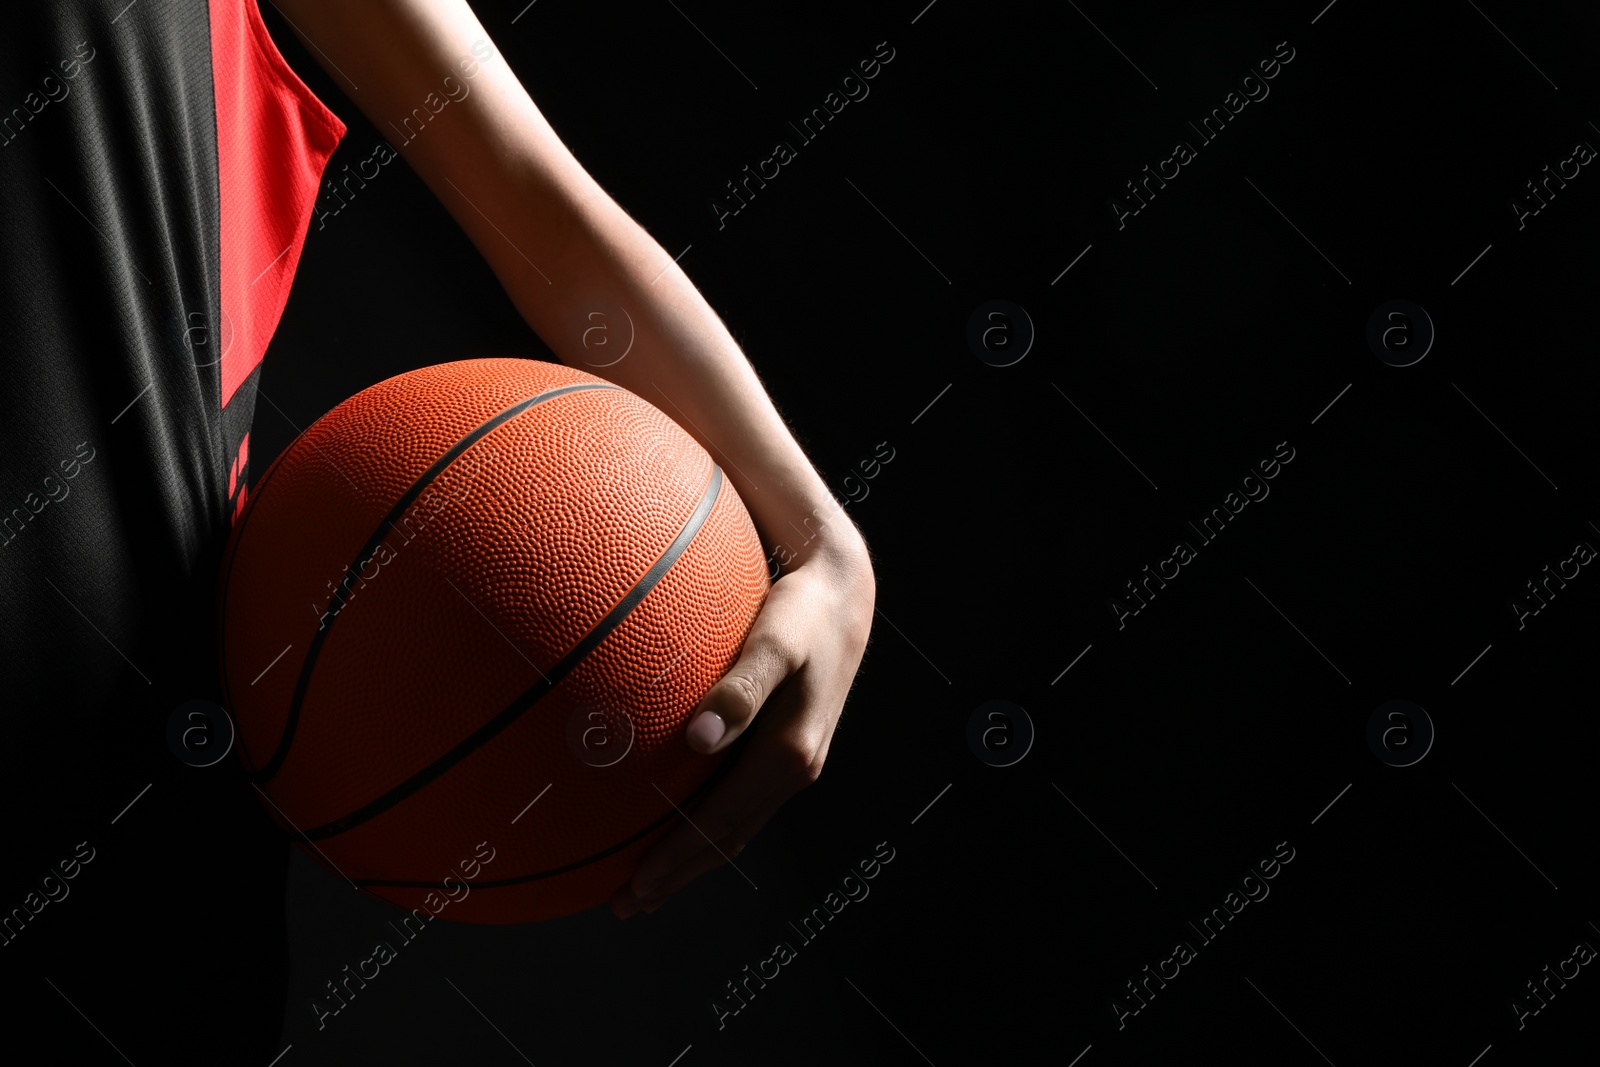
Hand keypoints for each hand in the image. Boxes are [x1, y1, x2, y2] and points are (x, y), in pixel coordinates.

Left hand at [611, 530, 873, 917]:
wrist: (843, 597)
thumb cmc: (802, 613)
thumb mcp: (773, 642)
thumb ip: (739, 689)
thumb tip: (699, 738)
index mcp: (790, 755)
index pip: (722, 823)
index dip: (677, 857)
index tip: (636, 884)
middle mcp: (795, 769)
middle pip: (728, 841)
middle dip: (677, 876)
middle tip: (625, 904)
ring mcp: (794, 765)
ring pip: (736, 830)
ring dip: (691, 860)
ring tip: (646, 886)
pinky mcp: (786, 751)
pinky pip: (740, 806)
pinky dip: (707, 830)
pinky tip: (679, 826)